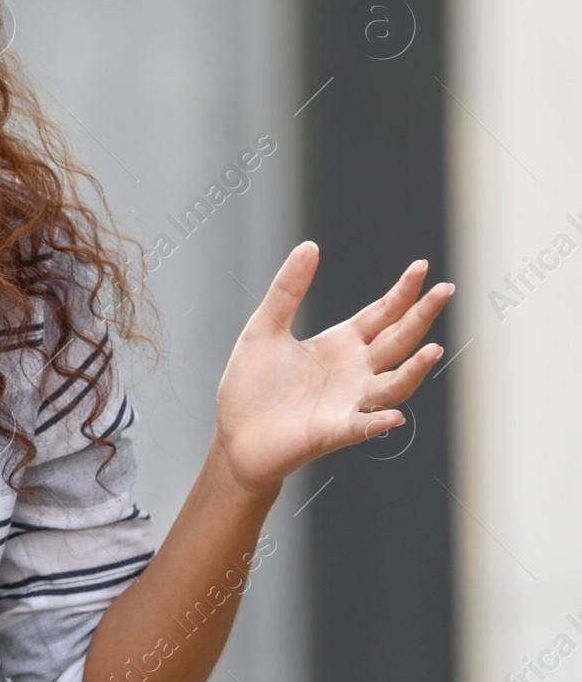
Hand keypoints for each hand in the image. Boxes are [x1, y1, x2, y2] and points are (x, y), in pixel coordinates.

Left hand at [210, 241, 453, 496]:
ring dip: (414, 370)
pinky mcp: (331, 432)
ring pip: (393, 385)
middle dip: (421, 316)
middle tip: (445, 289)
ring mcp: (348, 403)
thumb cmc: (252, 385)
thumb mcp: (265, 328)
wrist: (236, 436)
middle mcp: (354, 372)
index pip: (381, 314)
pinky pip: (361, 426)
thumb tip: (309, 245)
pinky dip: (378, 421)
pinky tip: (391, 415)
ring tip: (432, 349)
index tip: (421, 266)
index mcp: (341, 345)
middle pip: (397, 341)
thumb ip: (287, 290)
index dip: (402, 292)